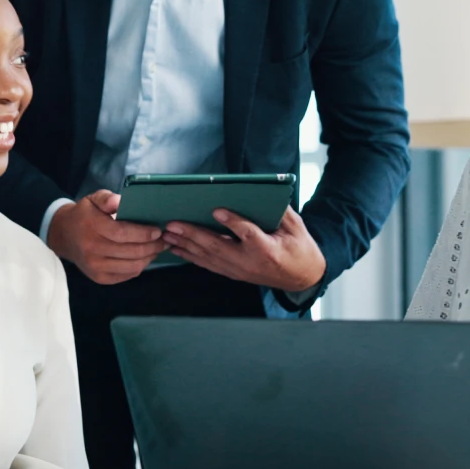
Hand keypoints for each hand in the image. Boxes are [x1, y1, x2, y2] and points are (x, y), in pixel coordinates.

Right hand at [46, 190, 165, 284]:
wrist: (64, 236)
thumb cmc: (84, 215)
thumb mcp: (93, 199)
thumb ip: (108, 198)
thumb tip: (121, 202)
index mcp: (92, 227)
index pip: (122, 233)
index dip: (143, 233)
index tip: (158, 231)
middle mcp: (92, 250)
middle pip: (130, 251)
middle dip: (152, 246)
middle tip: (164, 240)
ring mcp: (95, 267)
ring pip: (131, 266)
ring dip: (149, 258)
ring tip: (158, 248)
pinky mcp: (99, 278)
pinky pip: (126, 275)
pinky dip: (139, 267)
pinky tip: (145, 257)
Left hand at [162, 206, 326, 292]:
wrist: (301, 277)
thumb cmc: (299, 247)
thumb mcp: (296, 227)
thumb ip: (280, 211)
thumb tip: (264, 192)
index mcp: (267, 249)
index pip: (248, 233)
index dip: (233, 222)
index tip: (217, 210)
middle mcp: (249, 262)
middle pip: (218, 247)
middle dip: (193, 235)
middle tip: (174, 224)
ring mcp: (240, 270)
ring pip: (209, 257)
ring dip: (186, 245)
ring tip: (168, 235)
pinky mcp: (234, 274)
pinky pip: (209, 265)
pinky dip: (191, 256)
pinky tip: (177, 249)